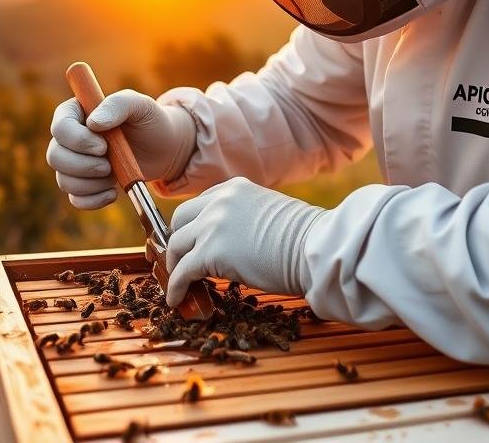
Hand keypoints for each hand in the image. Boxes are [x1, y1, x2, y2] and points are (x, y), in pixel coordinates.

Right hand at [46, 91, 195, 208]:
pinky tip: (112, 193)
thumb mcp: (140, 105)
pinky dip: (93, 200)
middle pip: (55, 156)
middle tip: (108, 165)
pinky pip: (76, 199)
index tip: (103, 146)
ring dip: (90, 184)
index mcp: (77, 113)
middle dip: (83, 166)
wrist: (164, 148)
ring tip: (114, 176)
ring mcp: (75, 163)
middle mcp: (70, 138)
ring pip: (63, 180)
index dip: (77, 140)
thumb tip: (93, 123)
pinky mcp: (85, 184)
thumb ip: (118, 104)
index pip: (59, 127)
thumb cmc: (149, 121)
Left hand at [164, 177, 325, 305]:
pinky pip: (182, 271)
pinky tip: (176, 299)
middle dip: (178, 241)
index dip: (193, 225)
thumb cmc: (303, 237)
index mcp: (234, 188)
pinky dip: (176, 287)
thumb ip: (245, 217)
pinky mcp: (210, 252)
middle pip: (181, 220)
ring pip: (177, 245)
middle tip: (181, 259)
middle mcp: (219, 201)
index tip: (191, 240)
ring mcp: (213, 225)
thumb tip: (234, 240)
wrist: (314, 248)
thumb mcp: (268, 212)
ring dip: (174, 265)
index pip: (200, 203)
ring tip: (178, 282)